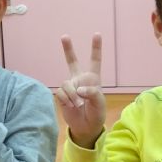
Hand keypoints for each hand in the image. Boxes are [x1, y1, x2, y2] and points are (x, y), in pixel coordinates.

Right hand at [56, 33, 105, 147]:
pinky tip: (71, 106)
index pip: (95, 60)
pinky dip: (66, 99)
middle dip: (68, 49)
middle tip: (64, 36)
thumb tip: (78, 89)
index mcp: (93, 79)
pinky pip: (61, 92)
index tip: (97, 34)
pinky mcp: (61, 95)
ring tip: (78, 105)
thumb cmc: (96, 114)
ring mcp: (70, 87)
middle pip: (72, 61)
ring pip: (66, 83)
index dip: (95, 47)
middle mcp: (80, 79)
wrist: (85, 127)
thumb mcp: (99, 103)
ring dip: (72, 95)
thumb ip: (92, 93)